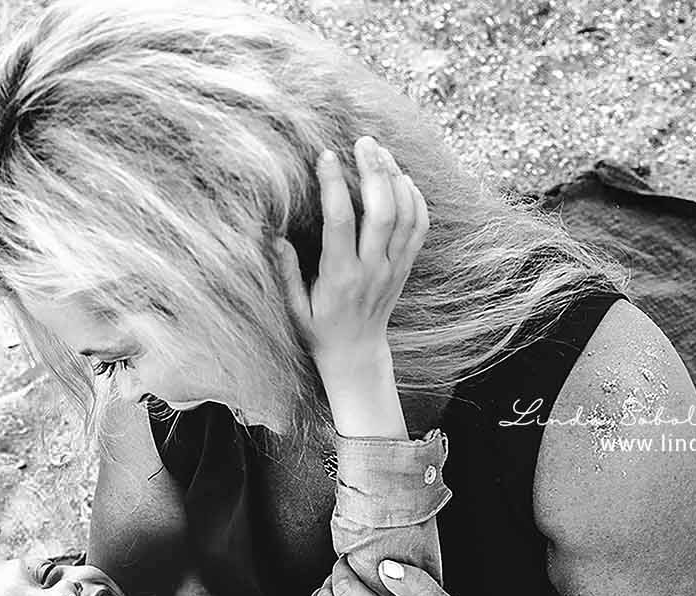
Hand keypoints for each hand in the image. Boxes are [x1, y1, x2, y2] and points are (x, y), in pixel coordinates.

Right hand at [276, 135, 427, 370]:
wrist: (357, 355)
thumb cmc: (319, 330)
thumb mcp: (294, 307)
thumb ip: (286, 272)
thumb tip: (275, 236)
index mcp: (341, 276)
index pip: (340, 221)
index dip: (333, 184)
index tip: (325, 155)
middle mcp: (372, 269)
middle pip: (382, 211)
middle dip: (374, 170)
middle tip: (362, 141)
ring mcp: (394, 267)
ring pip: (405, 215)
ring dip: (395, 178)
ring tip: (380, 151)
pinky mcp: (406, 267)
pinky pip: (420, 228)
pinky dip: (416, 199)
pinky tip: (402, 178)